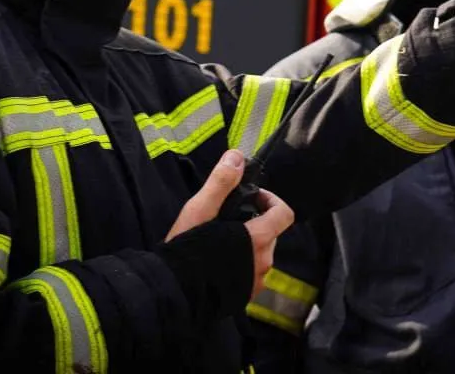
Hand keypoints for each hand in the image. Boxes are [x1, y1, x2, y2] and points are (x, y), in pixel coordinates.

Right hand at [165, 150, 295, 296]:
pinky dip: (241, 264)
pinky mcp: (244, 296)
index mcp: (258, 240)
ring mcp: (255, 282)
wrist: (171, 293)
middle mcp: (262, 263)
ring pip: (261, 254)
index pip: (284, 214)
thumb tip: (236, 157)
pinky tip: (217, 262)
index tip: (252, 198)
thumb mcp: (200, 210)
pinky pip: (251, 273)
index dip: (271, 200)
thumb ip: (221, 183)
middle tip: (227, 219)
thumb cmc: (185, 250)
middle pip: (271, 233)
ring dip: (247, 244)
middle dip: (255, 222)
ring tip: (219, 242)